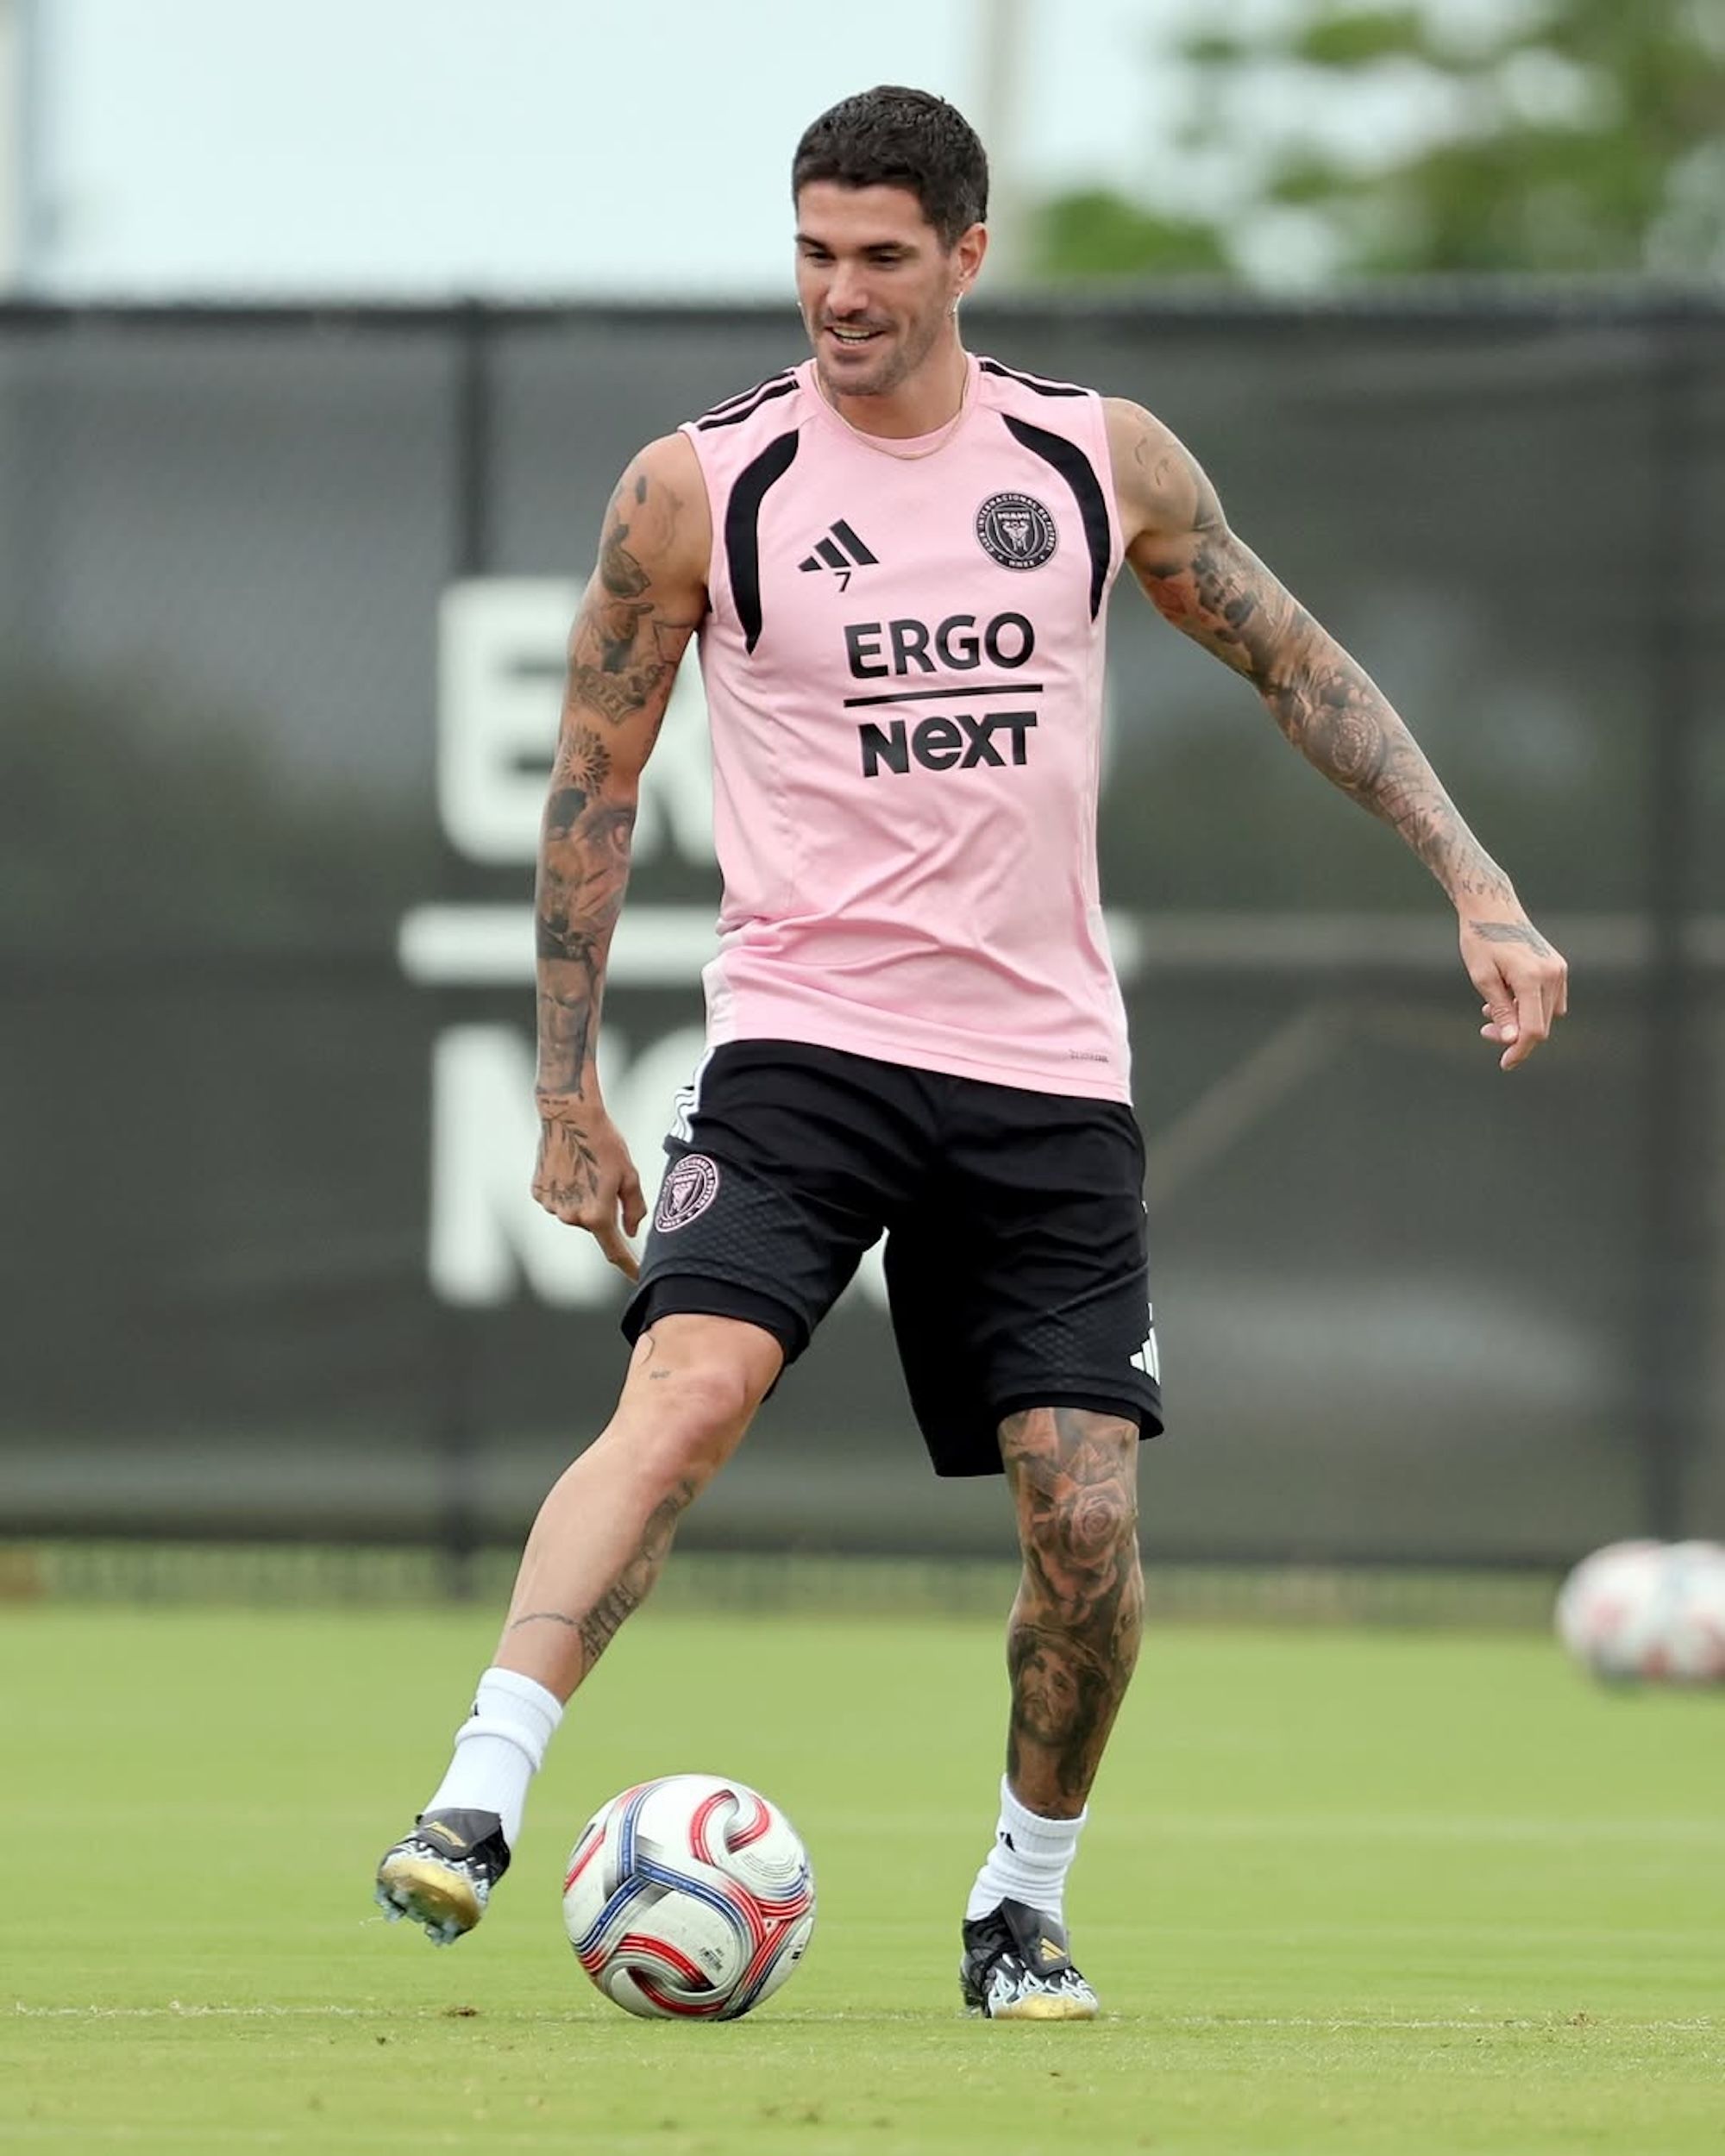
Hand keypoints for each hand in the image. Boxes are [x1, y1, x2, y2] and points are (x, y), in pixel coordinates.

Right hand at [532, 1105, 646, 1277]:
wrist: (568, 1115)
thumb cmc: (604, 1142)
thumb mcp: (629, 1174)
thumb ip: (633, 1209)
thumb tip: (630, 1232)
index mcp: (597, 1214)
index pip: (615, 1250)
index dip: (628, 1265)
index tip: (638, 1276)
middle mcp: (572, 1216)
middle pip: (595, 1224)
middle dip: (604, 1209)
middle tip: (606, 1177)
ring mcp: (552, 1206)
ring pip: (576, 1212)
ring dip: (584, 1198)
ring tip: (586, 1166)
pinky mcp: (539, 1193)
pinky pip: (559, 1200)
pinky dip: (567, 1189)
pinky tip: (570, 1166)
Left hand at [1460, 912, 1568, 1070]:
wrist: (1493, 908)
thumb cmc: (1481, 941)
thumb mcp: (1482, 978)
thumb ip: (1500, 1011)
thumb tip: (1513, 1041)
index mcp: (1531, 978)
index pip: (1532, 1029)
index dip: (1519, 1051)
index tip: (1505, 1064)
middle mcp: (1552, 975)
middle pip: (1539, 1025)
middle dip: (1514, 1035)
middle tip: (1484, 1030)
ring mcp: (1558, 970)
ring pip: (1545, 1015)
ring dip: (1521, 1020)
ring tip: (1490, 1008)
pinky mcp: (1558, 967)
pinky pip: (1550, 1001)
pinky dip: (1530, 1007)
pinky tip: (1508, 998)